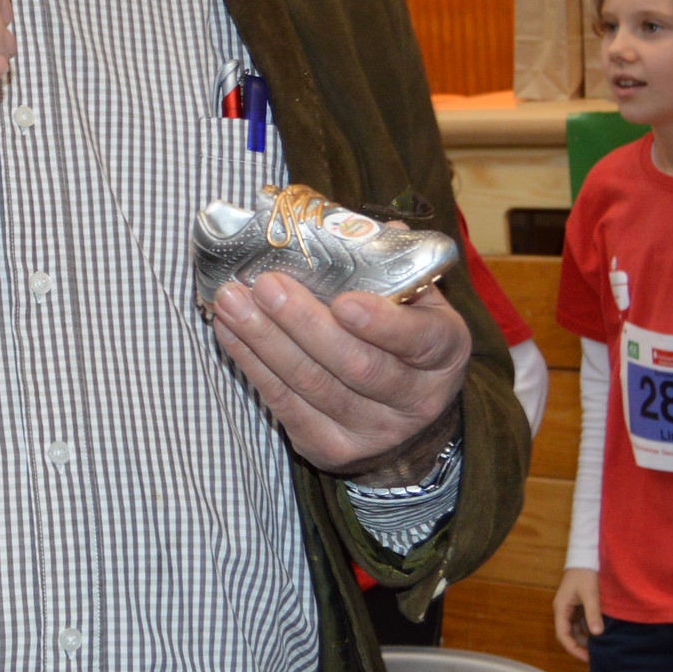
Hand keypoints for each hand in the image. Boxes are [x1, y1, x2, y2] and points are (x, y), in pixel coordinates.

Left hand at [207, 275, 468, 481]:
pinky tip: (229, 331)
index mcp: (443, 351)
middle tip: (265, 285)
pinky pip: (285, 405)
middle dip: (303, 323)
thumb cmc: (404, 340)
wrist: (408, 420)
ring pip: (312, 385)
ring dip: (264, 340)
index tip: (343, 301)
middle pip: (355, 365)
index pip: (416, 339)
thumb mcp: (417, 302)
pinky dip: (252, 365)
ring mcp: (374, 431)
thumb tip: (345, 223)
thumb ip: (388, 265)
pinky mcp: (331, 448)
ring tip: (231, 301)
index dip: (381, 323)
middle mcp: (416, 399)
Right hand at [553, 567, 604, 662]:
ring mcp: (571, 608)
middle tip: (596, 656)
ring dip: (586, 639)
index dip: (573, 649)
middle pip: (569, 635)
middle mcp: (564, 610)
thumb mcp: (590, 594)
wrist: (586, 556)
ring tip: (600, 647)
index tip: (587, 658)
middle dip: (580, 646)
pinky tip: (602, 634)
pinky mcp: (579, 605)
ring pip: (576, 630)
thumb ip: (593, 614)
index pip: (563, 635)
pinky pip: (582, 622)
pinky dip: (590, 630)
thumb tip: (596, 634)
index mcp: (561, 609)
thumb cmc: (586, 574)